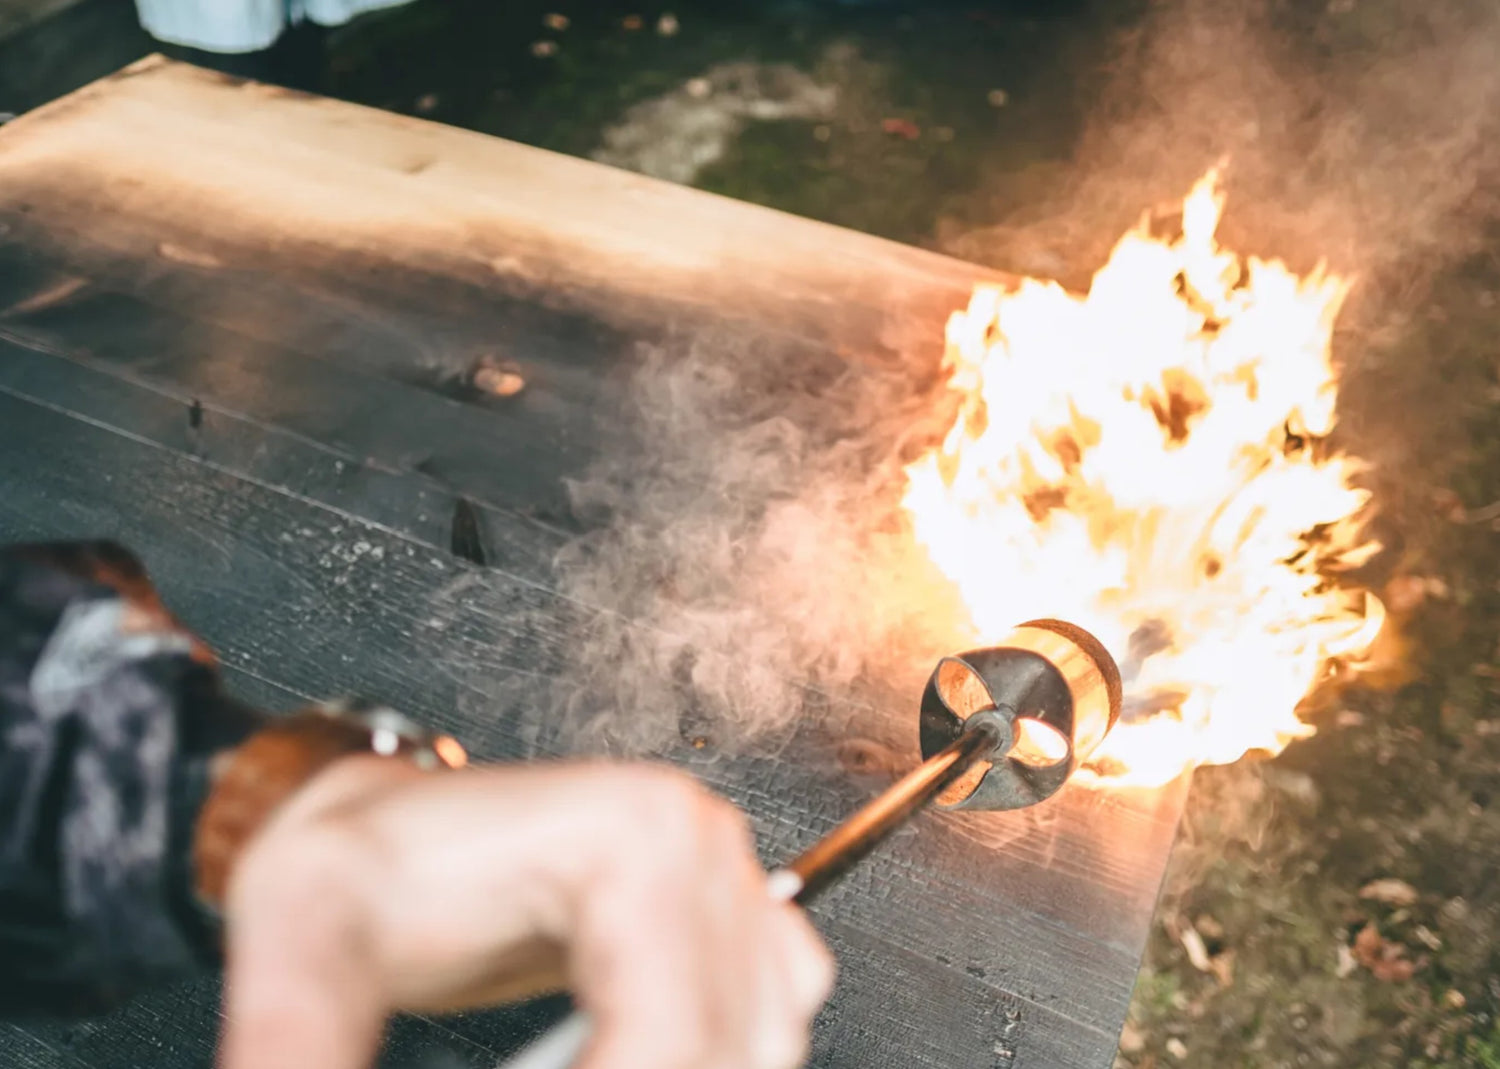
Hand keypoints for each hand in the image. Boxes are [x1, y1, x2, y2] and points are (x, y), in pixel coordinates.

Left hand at [218, 758, 834, 1068]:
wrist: (377, 836)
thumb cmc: (357, 868)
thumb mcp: (304, 958)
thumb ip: (298, 1053)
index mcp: (629, 837)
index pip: (666, 1037)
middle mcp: (698, 848)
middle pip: (720, 1047)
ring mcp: (724, 882)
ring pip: (759, 1043)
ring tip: (559, 1063)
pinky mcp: (726, 925)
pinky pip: (762, 1028)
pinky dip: (713, 1059)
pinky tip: (619, 1059)